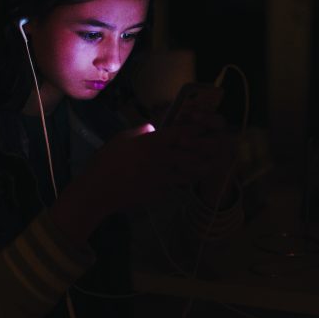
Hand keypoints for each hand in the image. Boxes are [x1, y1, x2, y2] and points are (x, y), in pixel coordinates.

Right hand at [51, 118, 233, 244]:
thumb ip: (141, 132)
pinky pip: (178, 185)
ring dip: (202, 167)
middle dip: (206, 149)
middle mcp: (162, 160)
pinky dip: (185, 181)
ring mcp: (163, 178)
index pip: (182, 134)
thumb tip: (152, 129)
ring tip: (211, 164)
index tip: (204, 125)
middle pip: (193, 154)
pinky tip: (188, 180)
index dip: (196, 129)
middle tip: (218, 146)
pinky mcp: (160, 192)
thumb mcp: (122, 138)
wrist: (100, 191)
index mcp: (153, 143)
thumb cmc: (106, 161)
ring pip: (190, 172)